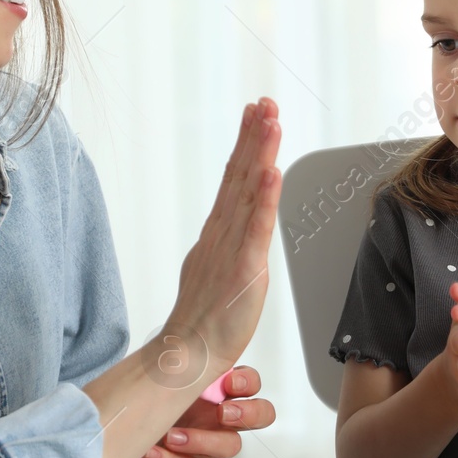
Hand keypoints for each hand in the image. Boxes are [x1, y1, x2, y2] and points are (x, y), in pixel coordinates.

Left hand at [106, 366, 277, 457]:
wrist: (113, 443)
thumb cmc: (139, 407)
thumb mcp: (159, 381)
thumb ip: (178, 365)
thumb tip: (182, 340)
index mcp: (215, 393)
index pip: (250, 384)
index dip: (248, 382)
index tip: (230, 382)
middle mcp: (216, 419)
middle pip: (259, 415)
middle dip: (249, 413)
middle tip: (224, 412)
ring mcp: (205, 447)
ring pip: (229, 446)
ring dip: (203, 439)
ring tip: (172, 435)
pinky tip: (152, 452)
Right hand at [165, 100, 281, 370]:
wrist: (186, 355)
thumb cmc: (204, 319)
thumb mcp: (219, 268)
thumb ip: (229, 240)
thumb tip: (239, 218)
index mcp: (218, 231)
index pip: (233, 177)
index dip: (246, 143)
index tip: (255, 112)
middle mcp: (222, 233)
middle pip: (239, 174)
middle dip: (254, 135)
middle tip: (264, 102)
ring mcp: (231, 249)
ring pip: (247, 193)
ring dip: (260, 154)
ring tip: (269, 121)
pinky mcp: (243, 270)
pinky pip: (255, 230)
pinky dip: (263, 200)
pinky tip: (271, 173)